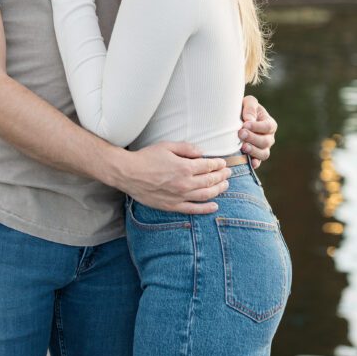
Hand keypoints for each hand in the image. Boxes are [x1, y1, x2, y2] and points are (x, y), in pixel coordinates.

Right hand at [115, 142, 230, 213]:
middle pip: (210, 181)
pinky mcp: (172, 206)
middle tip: (228, 173)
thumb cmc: (146, 157)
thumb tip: (201, 153)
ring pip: (205, 195)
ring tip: (225, 186)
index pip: (208, 166)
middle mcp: (185, 183)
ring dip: (218, 190)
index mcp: (184, 167)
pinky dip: (206, 208)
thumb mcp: (167, 146)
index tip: (223, 163)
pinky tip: (215, 206)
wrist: (128, 173)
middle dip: (221, 176)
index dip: (218, 164)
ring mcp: (179, 196)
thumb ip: (186, 148)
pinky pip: (193, 209)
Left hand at [238, 95, 276, 168]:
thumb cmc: (244, 108)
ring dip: (254, 151)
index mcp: (269, 124)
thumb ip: (250, 108)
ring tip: (243, 147)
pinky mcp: (255, 156)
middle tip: (240, 134)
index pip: (268, 127)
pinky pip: (258, 162)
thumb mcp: (248, 102)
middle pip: (266, 141)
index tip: (245, 124)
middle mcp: (269, 138)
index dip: (257, 127)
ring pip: (264, 153)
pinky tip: (249, 162)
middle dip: (253, 138)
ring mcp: (263, 148)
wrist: (235, 119)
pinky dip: (254, 163)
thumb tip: (249, 120)